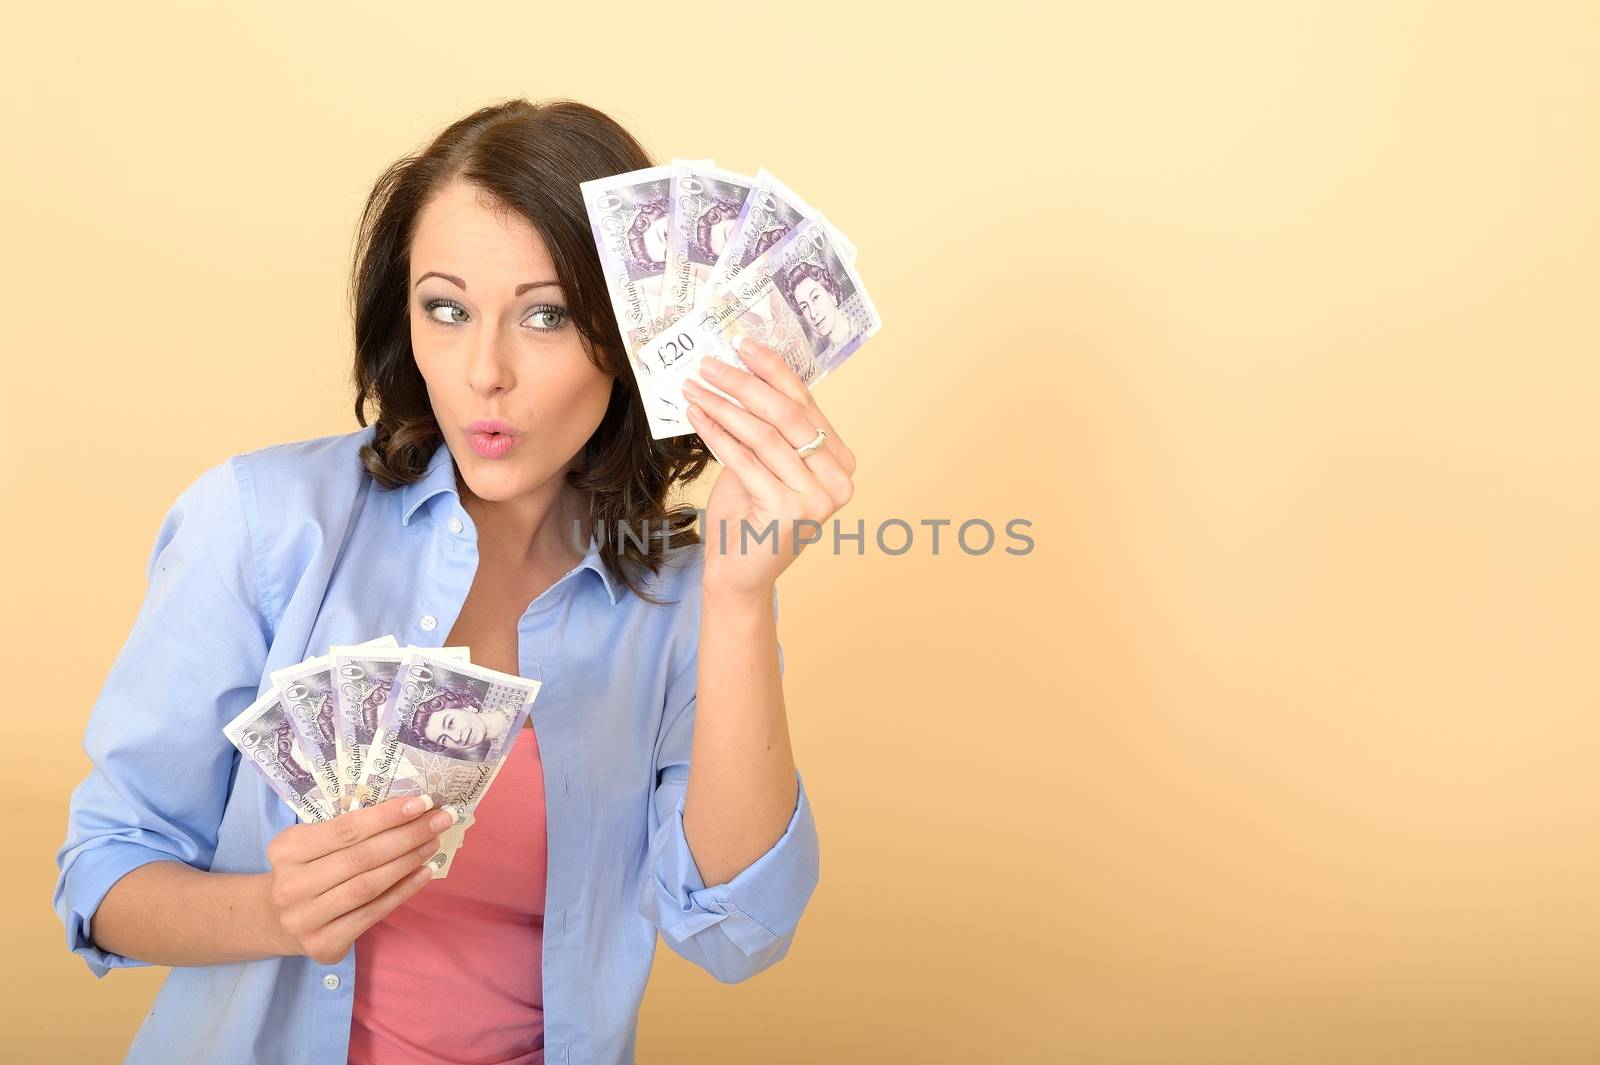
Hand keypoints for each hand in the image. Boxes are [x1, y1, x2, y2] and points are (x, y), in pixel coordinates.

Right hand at [262, 793, 454, 963]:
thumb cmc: (309, 869)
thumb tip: (410, 810)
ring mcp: (304, 919)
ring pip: (368, 886)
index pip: (346, 829)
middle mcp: (291, 886)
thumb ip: (349, 829)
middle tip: (440, 821)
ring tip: (433, 844)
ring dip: (407, 862)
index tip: (423, 803)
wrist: (279, 919)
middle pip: (360, 857)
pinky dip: (402, 892)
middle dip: (407, 836)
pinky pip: (372, 914)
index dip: (387, 816)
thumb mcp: (313, 843)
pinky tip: (423, 874)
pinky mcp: (322, 944)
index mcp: (286, 850)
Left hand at [681, 337, 855, 599]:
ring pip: (765, 436)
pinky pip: (746, 461)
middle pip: (787, 416)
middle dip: (744, 384)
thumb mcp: (763, 462)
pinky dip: (717, 434)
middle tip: (710, 364)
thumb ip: (768, 426)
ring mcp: (817, 499)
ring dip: (724, 405)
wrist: (739, 575)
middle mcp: (839, 480)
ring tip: (695, 387)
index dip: (773, 370)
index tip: (743, 344)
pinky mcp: (789, 512)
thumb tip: (743, 368)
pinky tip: (696, 415)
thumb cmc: (748, 515)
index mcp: (841, 462)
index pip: (805, 404)